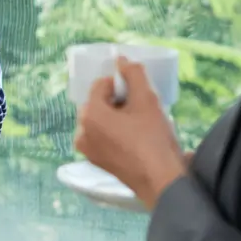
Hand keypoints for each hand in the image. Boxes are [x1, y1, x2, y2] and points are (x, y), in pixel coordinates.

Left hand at [74, 57, 187, 209]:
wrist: (160, 180)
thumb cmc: (153, 138)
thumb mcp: (147, 100)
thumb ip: (133, 75)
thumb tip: (121, 60)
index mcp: (89, 114)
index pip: (100, 85)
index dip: (120, 84)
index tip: (138, 93)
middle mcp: (81, 131)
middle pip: (98, 104)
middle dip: (117, 101)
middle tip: (140, 109)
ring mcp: (87, 149)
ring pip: (100, 121)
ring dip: (116, 117)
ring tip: (139, 124)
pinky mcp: (96, 162)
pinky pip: (102, 138)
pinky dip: (114, 133)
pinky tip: (134, 139)